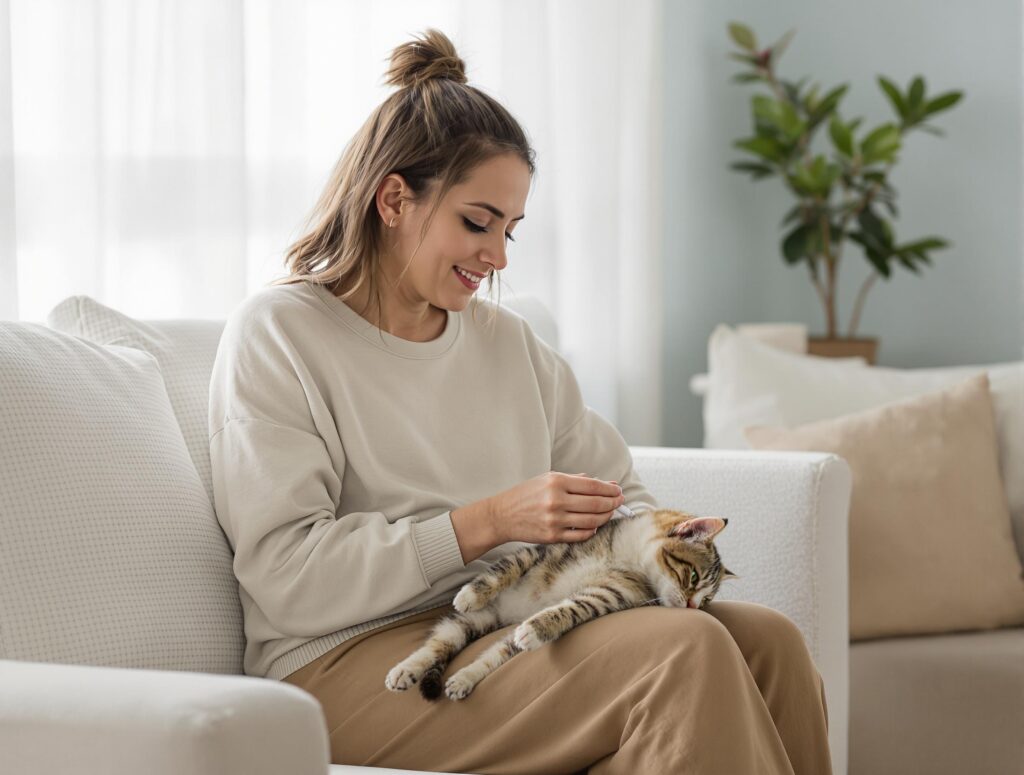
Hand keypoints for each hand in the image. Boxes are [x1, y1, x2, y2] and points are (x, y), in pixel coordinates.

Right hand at [488, 472, 624, 543]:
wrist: (502, 516)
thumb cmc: (527, 495)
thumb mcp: (548, 479)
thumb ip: (576, 480)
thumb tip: (606, 484)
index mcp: (556, 482)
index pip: (592, 485)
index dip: (609, 489)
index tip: (618, 490)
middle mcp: (556, 500)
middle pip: (596, 503)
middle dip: (612, 503)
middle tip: (620, 501)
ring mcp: (555, 520)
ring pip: (592, 521)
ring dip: (605, 517)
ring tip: (609, 512)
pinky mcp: (552, 536)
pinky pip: (581, 535)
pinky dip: (592, 530)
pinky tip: (595, 525)